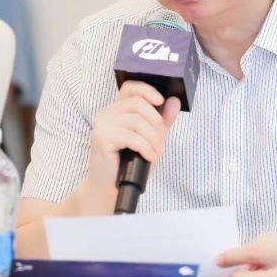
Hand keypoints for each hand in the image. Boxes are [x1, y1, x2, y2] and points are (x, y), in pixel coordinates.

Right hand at [82, 81, 180, 210]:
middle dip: (156, 123)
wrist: (113, 188)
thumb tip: (175, 101)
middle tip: (162, 141)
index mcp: (117, 110)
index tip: (161, 101)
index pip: (130, 87)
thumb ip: (163, 120)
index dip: (147, 90)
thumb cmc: (131, 163)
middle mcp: (107, 113)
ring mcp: (102, 125)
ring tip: (157, 152)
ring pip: (136, 121)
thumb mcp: (152, 139)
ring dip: (153, 138)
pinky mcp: (101, 138)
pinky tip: (150, 156)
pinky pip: (130, 136)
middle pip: (138, 104)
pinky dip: (146, 147)